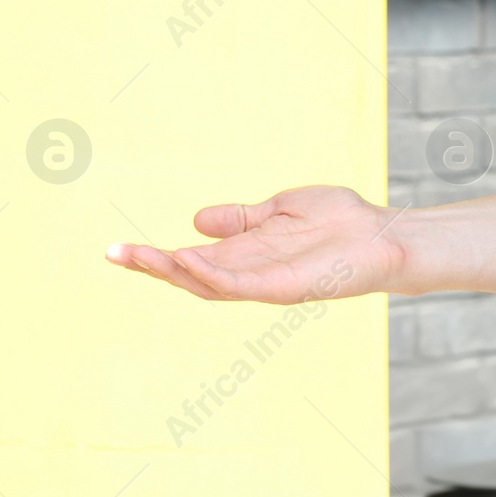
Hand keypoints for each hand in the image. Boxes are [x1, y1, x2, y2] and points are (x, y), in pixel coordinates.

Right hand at [105, 185, 403, 303]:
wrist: (384, 235)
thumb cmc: (342, 221)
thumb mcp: (282, 209)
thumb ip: (243, 218)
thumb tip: (196, 220)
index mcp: (248, 254)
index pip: (193, 259)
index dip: (157, 257)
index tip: (119, 249)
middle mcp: (251, 273)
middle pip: (190, 276)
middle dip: (151, 266)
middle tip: (111, 254)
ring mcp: (265, 283)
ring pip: (207, 284)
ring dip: (170, 270)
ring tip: (135, 256)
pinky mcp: (284, 287)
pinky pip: (239, 285)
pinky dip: (210, 274)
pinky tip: (185, 259)